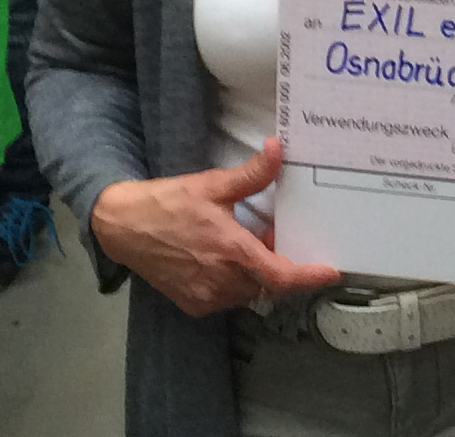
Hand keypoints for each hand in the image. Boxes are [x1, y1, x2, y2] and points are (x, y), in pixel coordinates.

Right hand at [89, 138, 341, 318]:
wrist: (123, 226)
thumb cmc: (169, 203)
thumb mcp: (214, 184)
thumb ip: (252, 174)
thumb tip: (278, 149)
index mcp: (230, 252)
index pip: (280, 276)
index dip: (308, 278)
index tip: (331, 272)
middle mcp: (220, 282)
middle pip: (267, 284)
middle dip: (282, 264)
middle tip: (280, 235)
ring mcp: (205, 298)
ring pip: (249, 291)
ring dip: (259, 272)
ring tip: (256, 240)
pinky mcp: (192, 304)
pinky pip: (229, 297)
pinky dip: (239, 280)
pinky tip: (233, 256)